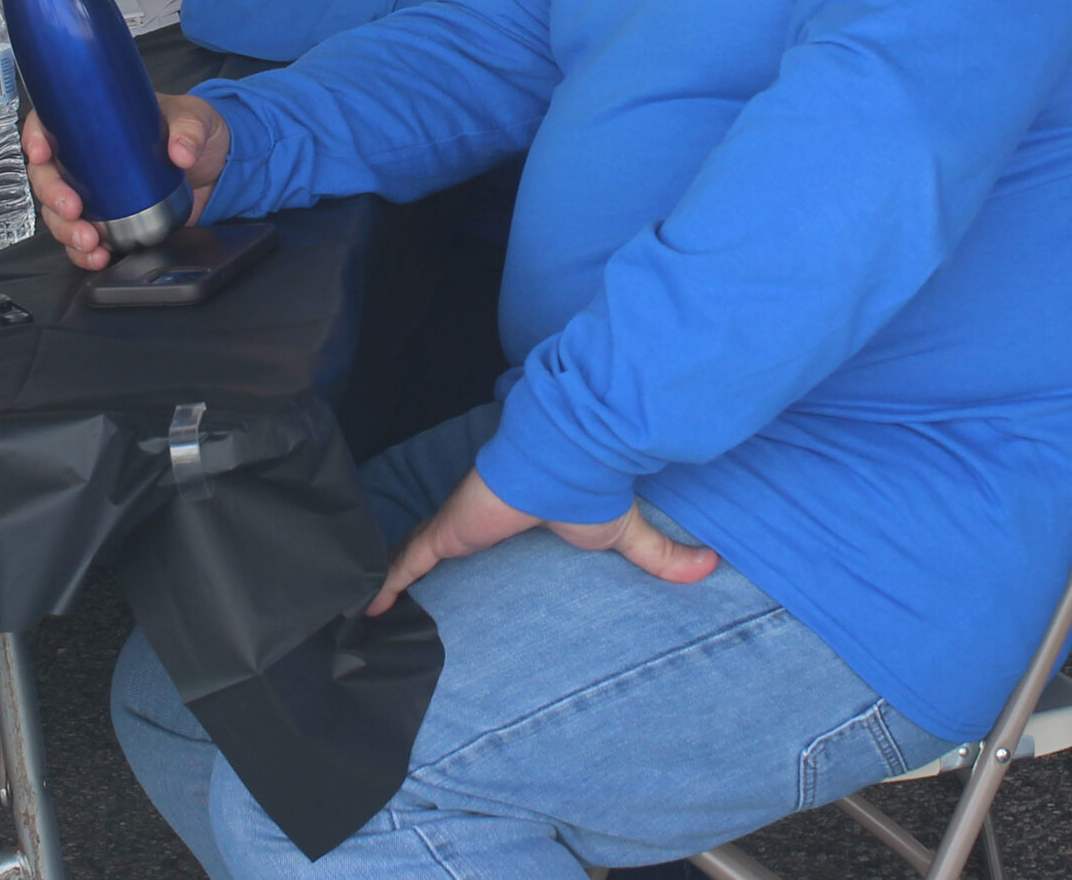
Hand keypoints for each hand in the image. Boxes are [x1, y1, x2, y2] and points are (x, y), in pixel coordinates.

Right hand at [24, 94, 229, 270]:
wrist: (216, 168)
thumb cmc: (193, 130)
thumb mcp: (195, 118)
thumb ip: (190, 131)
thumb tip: (181, 151)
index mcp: (94, 123)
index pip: (49, 124)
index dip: (36, 137)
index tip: (41, 153)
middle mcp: (85, 159)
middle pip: (47, 175)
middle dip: (52, 196)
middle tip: (72, 210)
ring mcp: (94, 193)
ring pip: (58, 212)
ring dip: (66, 231)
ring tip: (89, 242)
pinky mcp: (109, 220)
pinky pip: (83, 238)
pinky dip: (84, 252)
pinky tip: (97, 256)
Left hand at [367, 467, 718, 616]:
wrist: (564, 463)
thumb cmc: (585, 493)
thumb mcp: (622, 533)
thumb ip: (657, 554)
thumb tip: (711, 567)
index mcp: (499, 522)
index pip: (465, 539)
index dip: (445, 554)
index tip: (429, 577)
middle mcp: (469, 524)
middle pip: (430, 548)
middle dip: (410, 569)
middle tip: (387, 600)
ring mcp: (452, 526)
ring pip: (408, 557)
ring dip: (387, 579)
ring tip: (359, 607)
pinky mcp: (445, 532)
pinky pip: (405, 563)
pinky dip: (384, 585)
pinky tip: (363, 608)